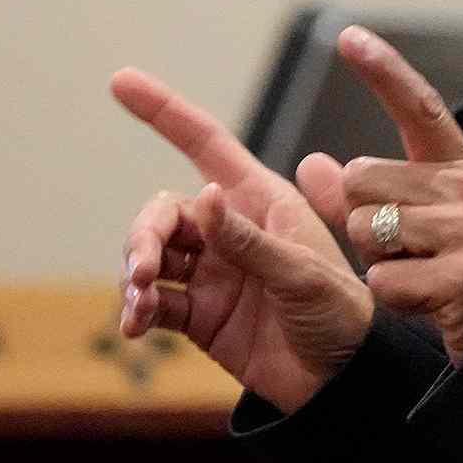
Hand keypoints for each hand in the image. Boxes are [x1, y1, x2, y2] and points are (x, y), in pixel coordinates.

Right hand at [111, 69, 373, 414]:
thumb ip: (247, 240)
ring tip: (138, 300)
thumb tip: (203, 197)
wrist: (341, 380)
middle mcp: (231, 229)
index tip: (121, 81)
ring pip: (151, 254)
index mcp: (262, 201)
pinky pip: (152, 302)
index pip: (206, 144)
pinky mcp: (198, 315)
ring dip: (134, 271)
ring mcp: (212, 272)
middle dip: (144, 232)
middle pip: (165, 210)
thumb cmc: (339, 314)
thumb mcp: (300, 272)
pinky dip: (137, 310)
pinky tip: (135, 326)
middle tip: (141, 269)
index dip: (165, 112)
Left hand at [333, 25, 462, 366]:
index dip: (383, 70)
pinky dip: (392, 298)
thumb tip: (312, 164)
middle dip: (362, 221)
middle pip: (361, 180)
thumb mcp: (420, 228)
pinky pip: (382, 279)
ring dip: (377, 263)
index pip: (419, 106)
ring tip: (421, 275)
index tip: (349, 36)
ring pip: (364, 229)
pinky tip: (427, 303)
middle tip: (406, 251)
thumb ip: (363, 196)